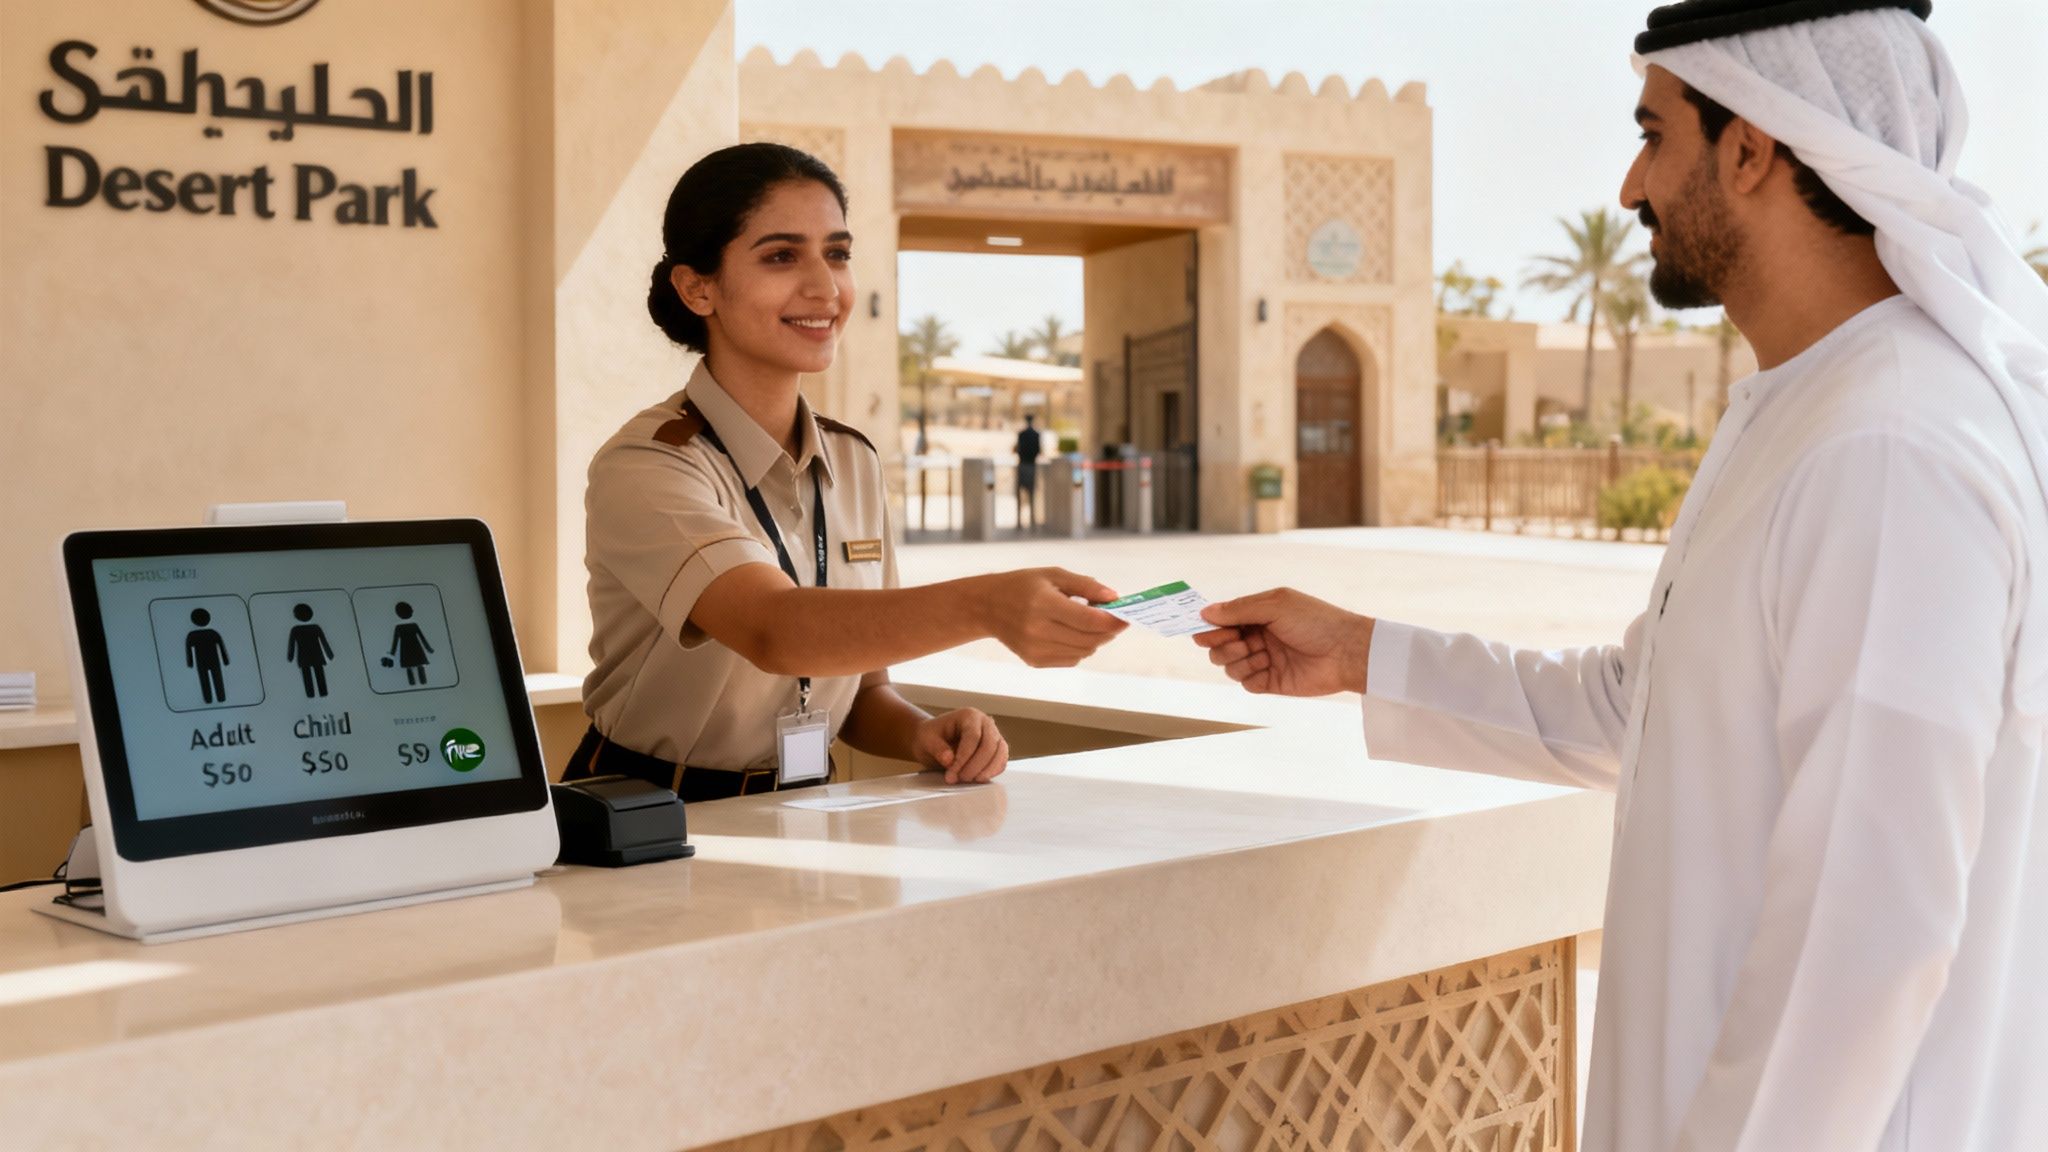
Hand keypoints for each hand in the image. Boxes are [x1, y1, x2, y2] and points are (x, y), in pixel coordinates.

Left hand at [911, 707, 1008, 782]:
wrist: (935, 740)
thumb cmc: (932, 736)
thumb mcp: (927, 740)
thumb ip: (937, 749)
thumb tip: (949, 760)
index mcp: (969, 715)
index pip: (973, 737)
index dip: (964, 757)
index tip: (953, 773)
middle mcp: (985, 723)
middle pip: (989, 745)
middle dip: (975, 766)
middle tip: (960, 778)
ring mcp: (994, 735)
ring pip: (1000, 753)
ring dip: (986, 770)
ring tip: (969, 780)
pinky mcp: (997, 749)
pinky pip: (1001, 761)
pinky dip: (992, 772)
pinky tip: (977, 778)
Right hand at [975, 568, 1127, 667]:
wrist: (987, 607)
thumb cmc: (1022, 586)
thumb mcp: (1053, 575)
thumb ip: (1085, 585)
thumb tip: (1114, 597)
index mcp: (1044, 604)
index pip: (1089, 620)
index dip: (1113, 620)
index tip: (1127, 616)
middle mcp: (1038, 630)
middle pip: (1090, 639)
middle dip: (1108, 631)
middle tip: (1116, 619)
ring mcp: (1036, 649)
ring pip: (1083, 652)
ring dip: (1096, 640)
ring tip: (1092, 623)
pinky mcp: (1034, 661)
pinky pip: (1071, 659)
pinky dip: (1080, 648)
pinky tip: (1073, 633)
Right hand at [1193, 589, 1373, 696]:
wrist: (1346, 651)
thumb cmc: (1315, 621)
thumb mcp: (1275, 606)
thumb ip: (1239, 609)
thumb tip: (1205, 612)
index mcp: (1258, 614)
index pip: (1222, 621)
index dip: (1209, 626)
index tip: (1201, 630)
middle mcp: (1258, 637)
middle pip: (1219, 646)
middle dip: (1221, 645)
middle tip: (1238, 642)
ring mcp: (1265, 660)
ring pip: (1229, 666)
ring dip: (1237, 660)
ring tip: (1260, 654)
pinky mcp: (1272, 682)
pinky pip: (1246, 683)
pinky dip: (1250, 676)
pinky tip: (1267, 668)